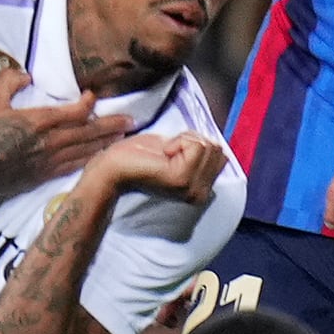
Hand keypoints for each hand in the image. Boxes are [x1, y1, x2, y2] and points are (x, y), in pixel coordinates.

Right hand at [0, 58, 117, 200]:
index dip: (88, 104)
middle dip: (111, 125)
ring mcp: (48, 162)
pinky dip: (90, 161)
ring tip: (124, 138)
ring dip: (106, 144)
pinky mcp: (43, 176)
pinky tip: (100, 159)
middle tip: (131, 121)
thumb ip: (9, 83)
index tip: (94, 96)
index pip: (75, 112)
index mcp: (38, 121)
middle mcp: (49, 142)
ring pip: (85, 151)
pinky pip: (74, 167)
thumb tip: (25, 74)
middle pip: (88, 133)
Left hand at [81, 128, 228, 204]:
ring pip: (207, 145)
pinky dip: (177, 141)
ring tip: (163, 154)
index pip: (221, 154)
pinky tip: (161, 154)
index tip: (172, 153)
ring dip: (183, 140)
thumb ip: (199, 152)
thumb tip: (215, 143)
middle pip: (217, 148)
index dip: (196, 143)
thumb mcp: (177, 152)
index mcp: (201, 190)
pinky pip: (194, 145)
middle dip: (191, 140)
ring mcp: (192, 189)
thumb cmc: (138, 156)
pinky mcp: (181, 179)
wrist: (112, 167)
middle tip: (166, 152)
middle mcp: (201, 194)